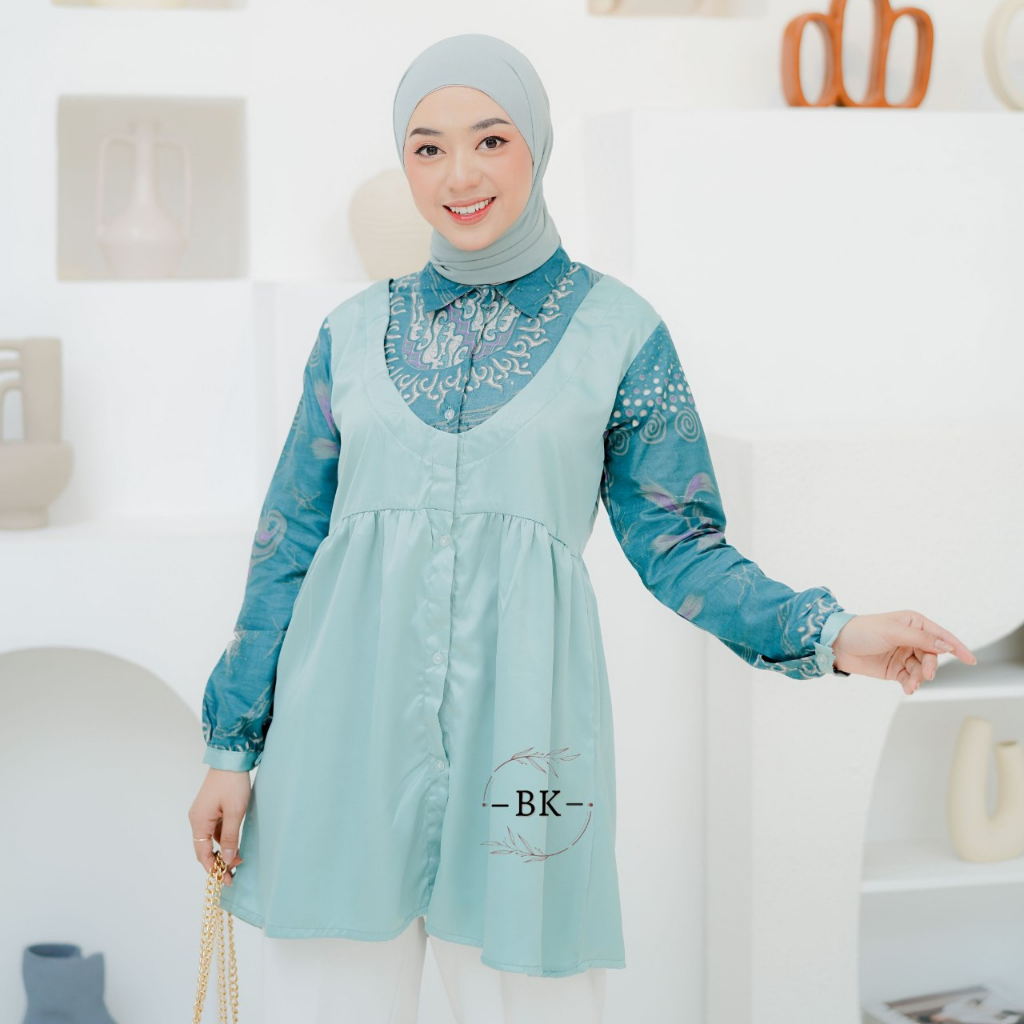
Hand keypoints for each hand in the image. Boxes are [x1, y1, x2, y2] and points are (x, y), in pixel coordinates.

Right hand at [189, 768, 252, 885]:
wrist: (231, 759)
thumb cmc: (233, 783)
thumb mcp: (235, 812)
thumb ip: (230, 836)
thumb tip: (227, 858)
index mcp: (199, 821)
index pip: (202, 853)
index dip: (213, 869)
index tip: (226, 880)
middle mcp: (197, 819)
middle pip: (204, 848)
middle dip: (218, 862)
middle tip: (234, 874)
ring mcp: (204, 814)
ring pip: (211, 839)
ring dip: (222, 851)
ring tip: (238, 860)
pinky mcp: (212, 809)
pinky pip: (215, 830)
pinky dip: (224, 839)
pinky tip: (235, 844)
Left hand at [831, 611, 975, 694]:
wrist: (837, 645)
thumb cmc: (863, 630)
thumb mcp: (893, 631)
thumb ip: (920, 638)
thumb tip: (945, 644)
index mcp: (914, 623)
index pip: (941, 636)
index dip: (956, 647)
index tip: (971, 660)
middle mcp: (912, 638)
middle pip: (933, 655)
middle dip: (931, 666)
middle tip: (926, 675)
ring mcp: (904, 655)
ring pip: (923, 669)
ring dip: (920, 678)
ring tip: (911, 684)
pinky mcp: (895, 669)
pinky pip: (910, 678)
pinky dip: (912, 684)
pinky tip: (908, 689)